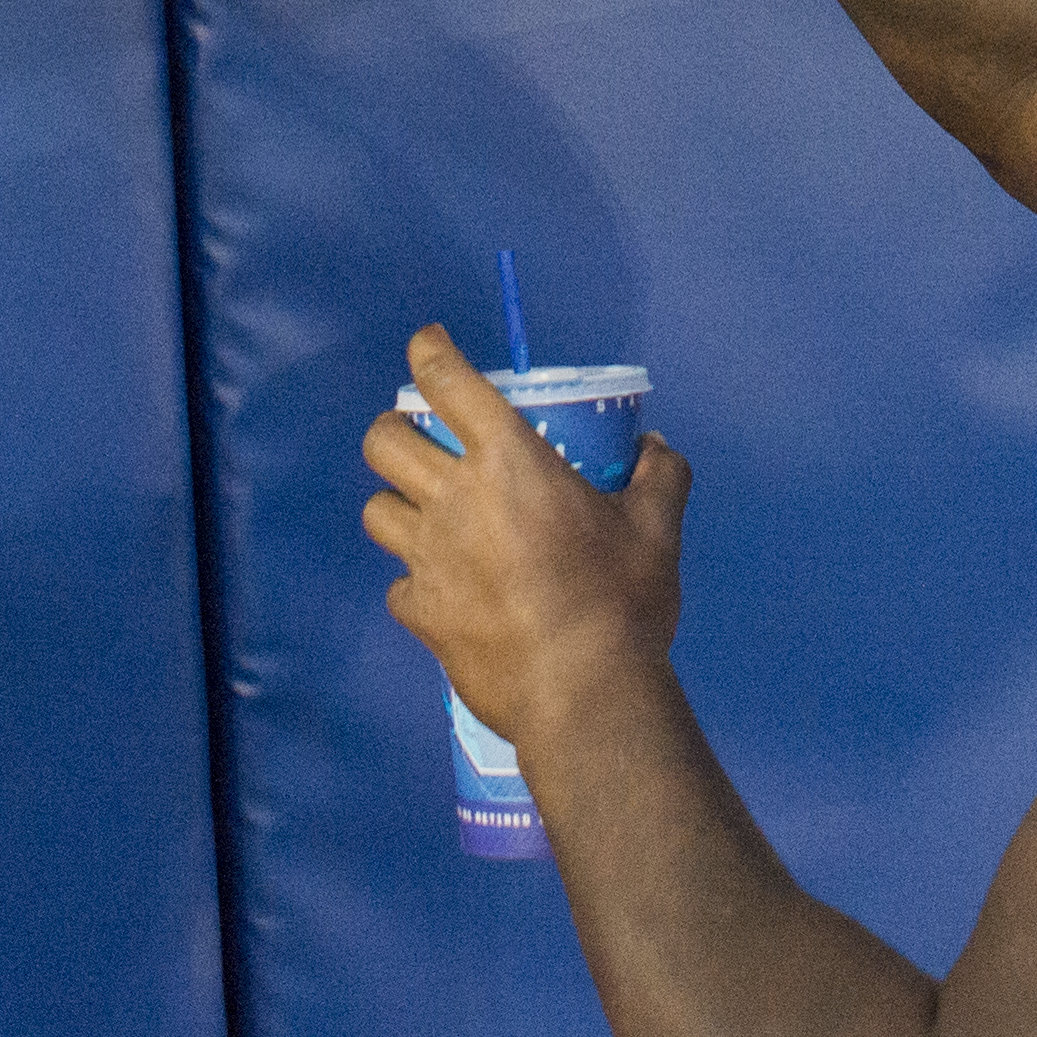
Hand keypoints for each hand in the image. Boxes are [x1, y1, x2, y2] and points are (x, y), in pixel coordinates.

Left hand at [361, 324, 687, 752]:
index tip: (427, 344)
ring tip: (425, 514)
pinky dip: (416, 582)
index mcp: (508, 460)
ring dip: (396, 504)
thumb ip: (659, 476)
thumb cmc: (620, 601)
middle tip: (419, 440)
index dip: (429, 352)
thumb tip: (655, 448)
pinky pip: (399, 586)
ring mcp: (429, 559)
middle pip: (384, 441)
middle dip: (393, 430)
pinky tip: (446, 591)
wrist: (583, 693)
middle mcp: (454, 499)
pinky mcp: (422, 615)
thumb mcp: (656, 528)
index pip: (448, 382)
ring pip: (377, 511)